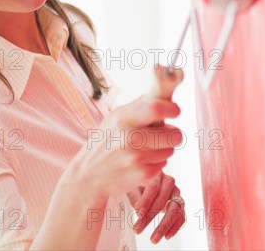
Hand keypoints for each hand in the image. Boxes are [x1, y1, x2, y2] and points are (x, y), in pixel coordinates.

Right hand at [67, 95, 181, 196]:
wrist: (89, 174)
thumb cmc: (106, 140)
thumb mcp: (116, 116)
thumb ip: (140, 104)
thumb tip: (164, 90)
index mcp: (124, 118)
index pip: (155, 109)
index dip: (171, 109)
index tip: (175, 111)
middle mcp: (130, 138)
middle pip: (174, 134)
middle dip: (174, 133)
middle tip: (165, 133)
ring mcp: (137, 158)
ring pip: (170, 150)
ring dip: (164, 149)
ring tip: (147, 148)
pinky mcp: (143, 175)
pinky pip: (163, 164)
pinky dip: (156, 163)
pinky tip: (142, 161)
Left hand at [127, 172, 185, 243]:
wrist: (148, 183)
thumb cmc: (139, 185)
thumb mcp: (133, 187)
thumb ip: (135, 196)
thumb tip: (139, 208)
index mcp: (157, 174)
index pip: (153, 188)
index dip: (146, 202)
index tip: (139, 215)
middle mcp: (169, 182)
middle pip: (163, 200)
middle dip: (150, 217)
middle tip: (138, 230)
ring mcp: (177, 193)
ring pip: (175, 209)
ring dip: (165, 225)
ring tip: (154, 239)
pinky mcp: (180, 204)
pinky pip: (181, 216)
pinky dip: (175, 227)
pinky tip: (167, 236)